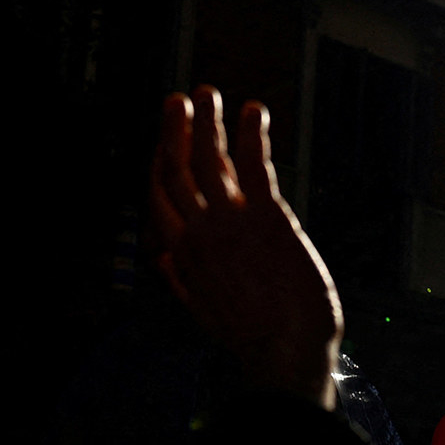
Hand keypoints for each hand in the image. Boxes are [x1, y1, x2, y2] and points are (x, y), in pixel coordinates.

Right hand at [150, 86, 342, 409]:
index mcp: (181, 254)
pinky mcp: (267, 217)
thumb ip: (180, 279)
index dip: (159, 161)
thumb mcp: (201, 311)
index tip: (164, 138)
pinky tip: (253, 111)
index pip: (159, 195)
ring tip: (207, 94)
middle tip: (178, 100)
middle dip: (176, 130)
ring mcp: (231, 222)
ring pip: (210, 159)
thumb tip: (160, 258)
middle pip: (178, 169)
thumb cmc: (250, 335)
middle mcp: (200, 232)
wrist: (285, 351)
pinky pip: (255, 165)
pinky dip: (252, 134)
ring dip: (207, 122)